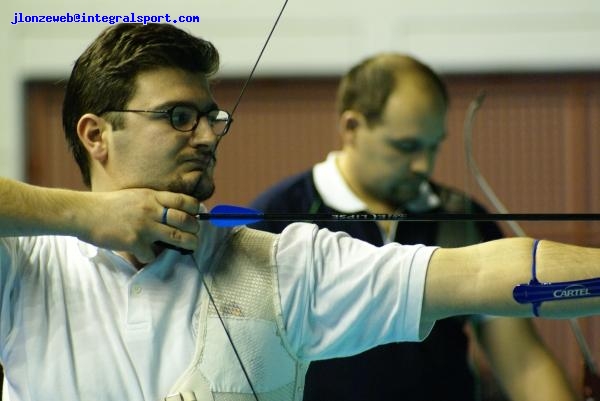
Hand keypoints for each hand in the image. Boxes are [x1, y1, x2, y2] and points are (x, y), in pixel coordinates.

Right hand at [78, 188, 199, 263]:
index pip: (184, 201)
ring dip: (187, 244)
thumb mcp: (135, 195)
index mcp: (152, 196)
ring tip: (190, 246)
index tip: (198, 215)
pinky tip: (144, 253)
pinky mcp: (134, 242)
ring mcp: (144, 226)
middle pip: (185, 220)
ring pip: (177, 237)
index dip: (196, 209)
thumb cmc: (108, 205)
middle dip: (196, 229)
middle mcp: (151, 210)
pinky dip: (150, 256)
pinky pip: (152, 254)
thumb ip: (153, 202)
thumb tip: (172, 211)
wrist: (84, 213)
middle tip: (196, 234)